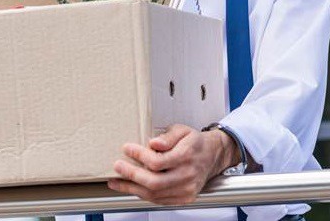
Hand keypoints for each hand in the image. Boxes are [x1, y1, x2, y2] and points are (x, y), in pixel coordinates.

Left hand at [107, 124, 237, 204]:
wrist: (212, 156)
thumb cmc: (194, 142)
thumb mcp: (182, 130)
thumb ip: (167, 136)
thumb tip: (153, 143)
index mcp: (186, 156)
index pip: (157, 161)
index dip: (139, 155)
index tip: (127, 148)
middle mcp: (187, 175)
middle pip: (154, 182)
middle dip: (132, 175)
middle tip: (117, 167)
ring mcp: (186, 190)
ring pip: (155, 194)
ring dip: (132, 189)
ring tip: (117, 182)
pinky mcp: (184, 198)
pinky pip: (160, 200)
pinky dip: (143, 194)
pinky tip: (132, 187)